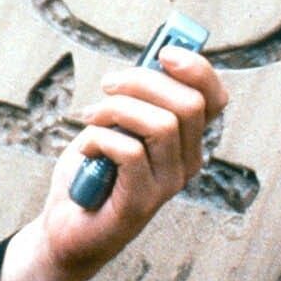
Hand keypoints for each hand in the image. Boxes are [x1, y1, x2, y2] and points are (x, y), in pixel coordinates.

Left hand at [0, 46, 225, 280]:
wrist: (66, 228)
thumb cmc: (92, 172)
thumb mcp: (115, 124)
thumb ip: (136, 98)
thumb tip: (148, 61)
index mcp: (186, 140)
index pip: (214, 98)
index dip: (196, 68)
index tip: (163, 52)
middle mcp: (186, 163)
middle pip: (188, 105)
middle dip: (143, 81)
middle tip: (108, 85)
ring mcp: (167, 185)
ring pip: (161, 125)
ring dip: (117, 109)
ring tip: (90, 117)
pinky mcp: (142, 203)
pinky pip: (130, 152)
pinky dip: (100, 139)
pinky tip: (85, 149)